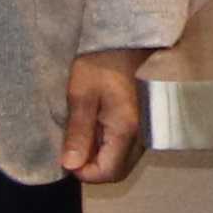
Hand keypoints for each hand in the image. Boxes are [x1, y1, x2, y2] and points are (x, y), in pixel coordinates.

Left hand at [61, 50, 148, 184]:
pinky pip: (128, 147)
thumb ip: (78, 133)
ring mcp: (146, 130)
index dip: (83, 172)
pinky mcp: (145, 123)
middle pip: (116, 171)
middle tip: (73, 144)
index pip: (107, 173)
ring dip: (101, 155)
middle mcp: (142, 136)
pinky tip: (98, 123)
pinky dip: (110, 144)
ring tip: (84, 130)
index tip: (66, 154)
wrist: (128, 39)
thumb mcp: (81, 95)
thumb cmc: (102, 63)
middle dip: (92, 166)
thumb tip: (70, 166)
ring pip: (123, 160)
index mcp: (126, 131)